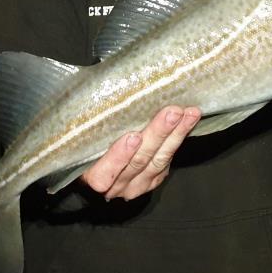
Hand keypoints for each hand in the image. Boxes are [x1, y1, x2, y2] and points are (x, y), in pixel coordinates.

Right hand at [80, 105, 200, 200]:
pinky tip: (188, 121)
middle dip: (158, 134)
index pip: (104, 173)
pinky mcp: (152, 180)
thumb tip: (100, 86)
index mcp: (93, 177)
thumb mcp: (83, 137)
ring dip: (176, 135)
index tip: (133, 136)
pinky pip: (166, 161)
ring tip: (188, 113)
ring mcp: (136, 185)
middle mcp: (115, 186)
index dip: (119, 156)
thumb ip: (92, 123)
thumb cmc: (87, 144)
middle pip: (139, 161)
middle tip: (172, 112)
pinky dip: (178, 139)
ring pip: (158, 161)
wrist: (97, 169)